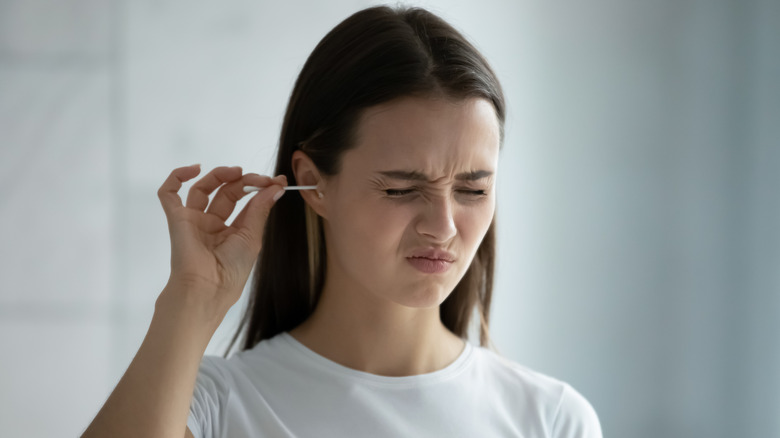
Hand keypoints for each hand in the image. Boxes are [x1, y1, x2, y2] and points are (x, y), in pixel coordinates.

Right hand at [156, 164, 285, 315]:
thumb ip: (260, 210)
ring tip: (235, 171)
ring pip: (203, 188)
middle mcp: (213, 225)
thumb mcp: (252, 237)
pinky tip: (193, 169)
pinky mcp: (177, 219)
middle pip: (226, 192)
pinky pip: (169, 194)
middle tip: (259, 178)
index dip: (260, 189)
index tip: (277, 181)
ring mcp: (194, 221)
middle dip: (244, 181)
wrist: (206, 289)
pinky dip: (177, 177)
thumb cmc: (231, 272)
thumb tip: (276, 187)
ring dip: (219, 175)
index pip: (245, 202)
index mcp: (233, 232)